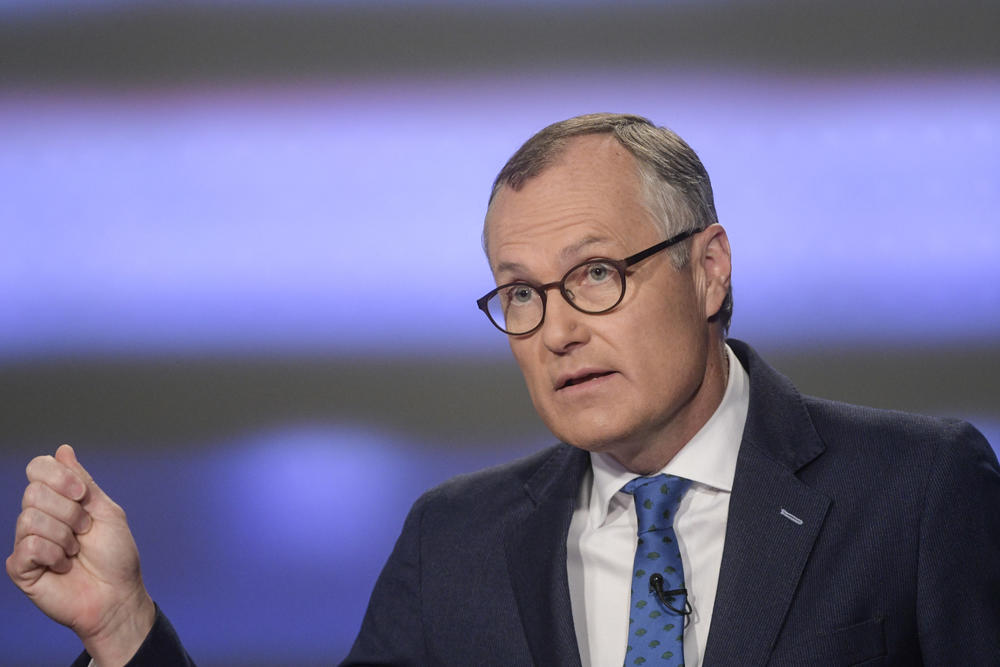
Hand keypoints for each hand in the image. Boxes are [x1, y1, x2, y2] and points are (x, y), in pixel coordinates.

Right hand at [6, 444, 155, 666]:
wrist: (117, 594)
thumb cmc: (116, 555)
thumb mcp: (106, 510)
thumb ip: (83, 482)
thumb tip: (63, 450)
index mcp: (60, 499)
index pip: (38, 467)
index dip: (59, 476)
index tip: (83, 496)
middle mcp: (39, 516)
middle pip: (34, 492)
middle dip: (70, 512)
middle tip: (85, 531)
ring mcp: (27, 541)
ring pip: (30, 518)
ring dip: (64, 535)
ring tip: (76, 551)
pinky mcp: (21, 566)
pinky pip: (28, 545)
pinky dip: (54, 554)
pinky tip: (64, 565)